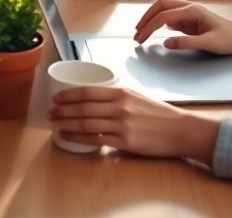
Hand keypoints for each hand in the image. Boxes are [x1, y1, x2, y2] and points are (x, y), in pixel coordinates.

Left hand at [48, 85, 217, 161]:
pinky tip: (68, 136)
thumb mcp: (137, 97)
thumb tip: (94, 98)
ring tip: (55, 123)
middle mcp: (120, 106)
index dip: (68, 95)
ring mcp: (122, 124)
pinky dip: (78, 137)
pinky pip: (95, 138)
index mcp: (122, 92)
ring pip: (86, 122)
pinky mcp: (125, 141)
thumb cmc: (160, 114)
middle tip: (50, 112)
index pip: (88, 91)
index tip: (56, 97)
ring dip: (67, 123)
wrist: (180, 130)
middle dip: (62, 110)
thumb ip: (116, 96)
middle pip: (83, 107)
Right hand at [134, 0, 231, 53]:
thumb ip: (187, 43)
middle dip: (145, 18)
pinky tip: (155, 30)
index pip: (164, 16)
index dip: (150, 26)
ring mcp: (188, 13)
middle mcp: (189, 8)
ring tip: (141, 31)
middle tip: (136, 33)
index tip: (140, 37)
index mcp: (193, 11)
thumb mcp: (209, 43)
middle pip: (160, 5)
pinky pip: (169, 16)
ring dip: (150, 18)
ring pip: (163, 9)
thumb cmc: (230, 39)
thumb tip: (166, 42)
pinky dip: (158, 22)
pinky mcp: (189, 20)